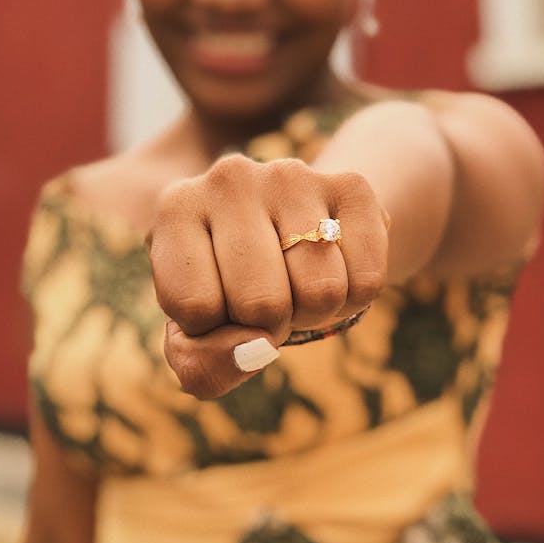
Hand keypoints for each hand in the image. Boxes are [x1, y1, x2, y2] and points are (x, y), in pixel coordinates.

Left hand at [149, 154, 388, 397]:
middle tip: (263, 302)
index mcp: (176, 209)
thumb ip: (202, 366)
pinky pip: (367, 279)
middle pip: (263, 303)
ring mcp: (294, 176)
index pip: (197, 307)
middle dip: (269, 327)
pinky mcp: (352, 185)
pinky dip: (354, 300)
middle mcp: (231, 178)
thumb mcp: (194, 336)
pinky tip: (332, 271)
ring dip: (313, 314)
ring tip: (295, 285)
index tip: (217, 306)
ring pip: (321, 292)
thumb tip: (256, 350)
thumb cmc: (227, 290)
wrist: (289, 232)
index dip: (213, 331)